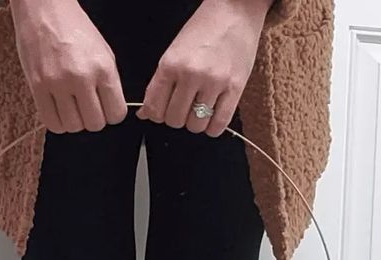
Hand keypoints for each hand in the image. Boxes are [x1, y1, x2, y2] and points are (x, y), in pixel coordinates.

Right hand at [10, 0, 127, 132]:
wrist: (45, 8)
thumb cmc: (74, 27)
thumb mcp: (102, 51)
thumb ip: (108, 82)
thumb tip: (111, 111)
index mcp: (102, 67)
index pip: (116, 114)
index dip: (111, 113)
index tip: (105, 107)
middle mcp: (81, 77)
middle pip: (95, 124)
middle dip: (93, 119)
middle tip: (86, 105)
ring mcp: (58, 83)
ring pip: (73, 127)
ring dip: (74, 121)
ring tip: (71, 105)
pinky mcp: (37, 87)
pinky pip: (52, 123)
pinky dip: (58, 122)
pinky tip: (59, 109)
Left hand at [138, 0, 270, 137]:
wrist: (235, 11)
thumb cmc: (204, 29)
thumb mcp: (174, 52)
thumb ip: (159, 84)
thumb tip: (145, 114)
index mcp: (171, 64)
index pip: (155, 108)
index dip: (157, 114)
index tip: (164, 109)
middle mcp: (191, 74)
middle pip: (174, 120)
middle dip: (177, 117)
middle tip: (184, 105)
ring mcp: (214, 82)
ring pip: (196, 125)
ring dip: (196, 122)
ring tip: (200, 107)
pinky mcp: (235, 89)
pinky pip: (218, 125)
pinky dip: (213, 127)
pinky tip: (212, 115)